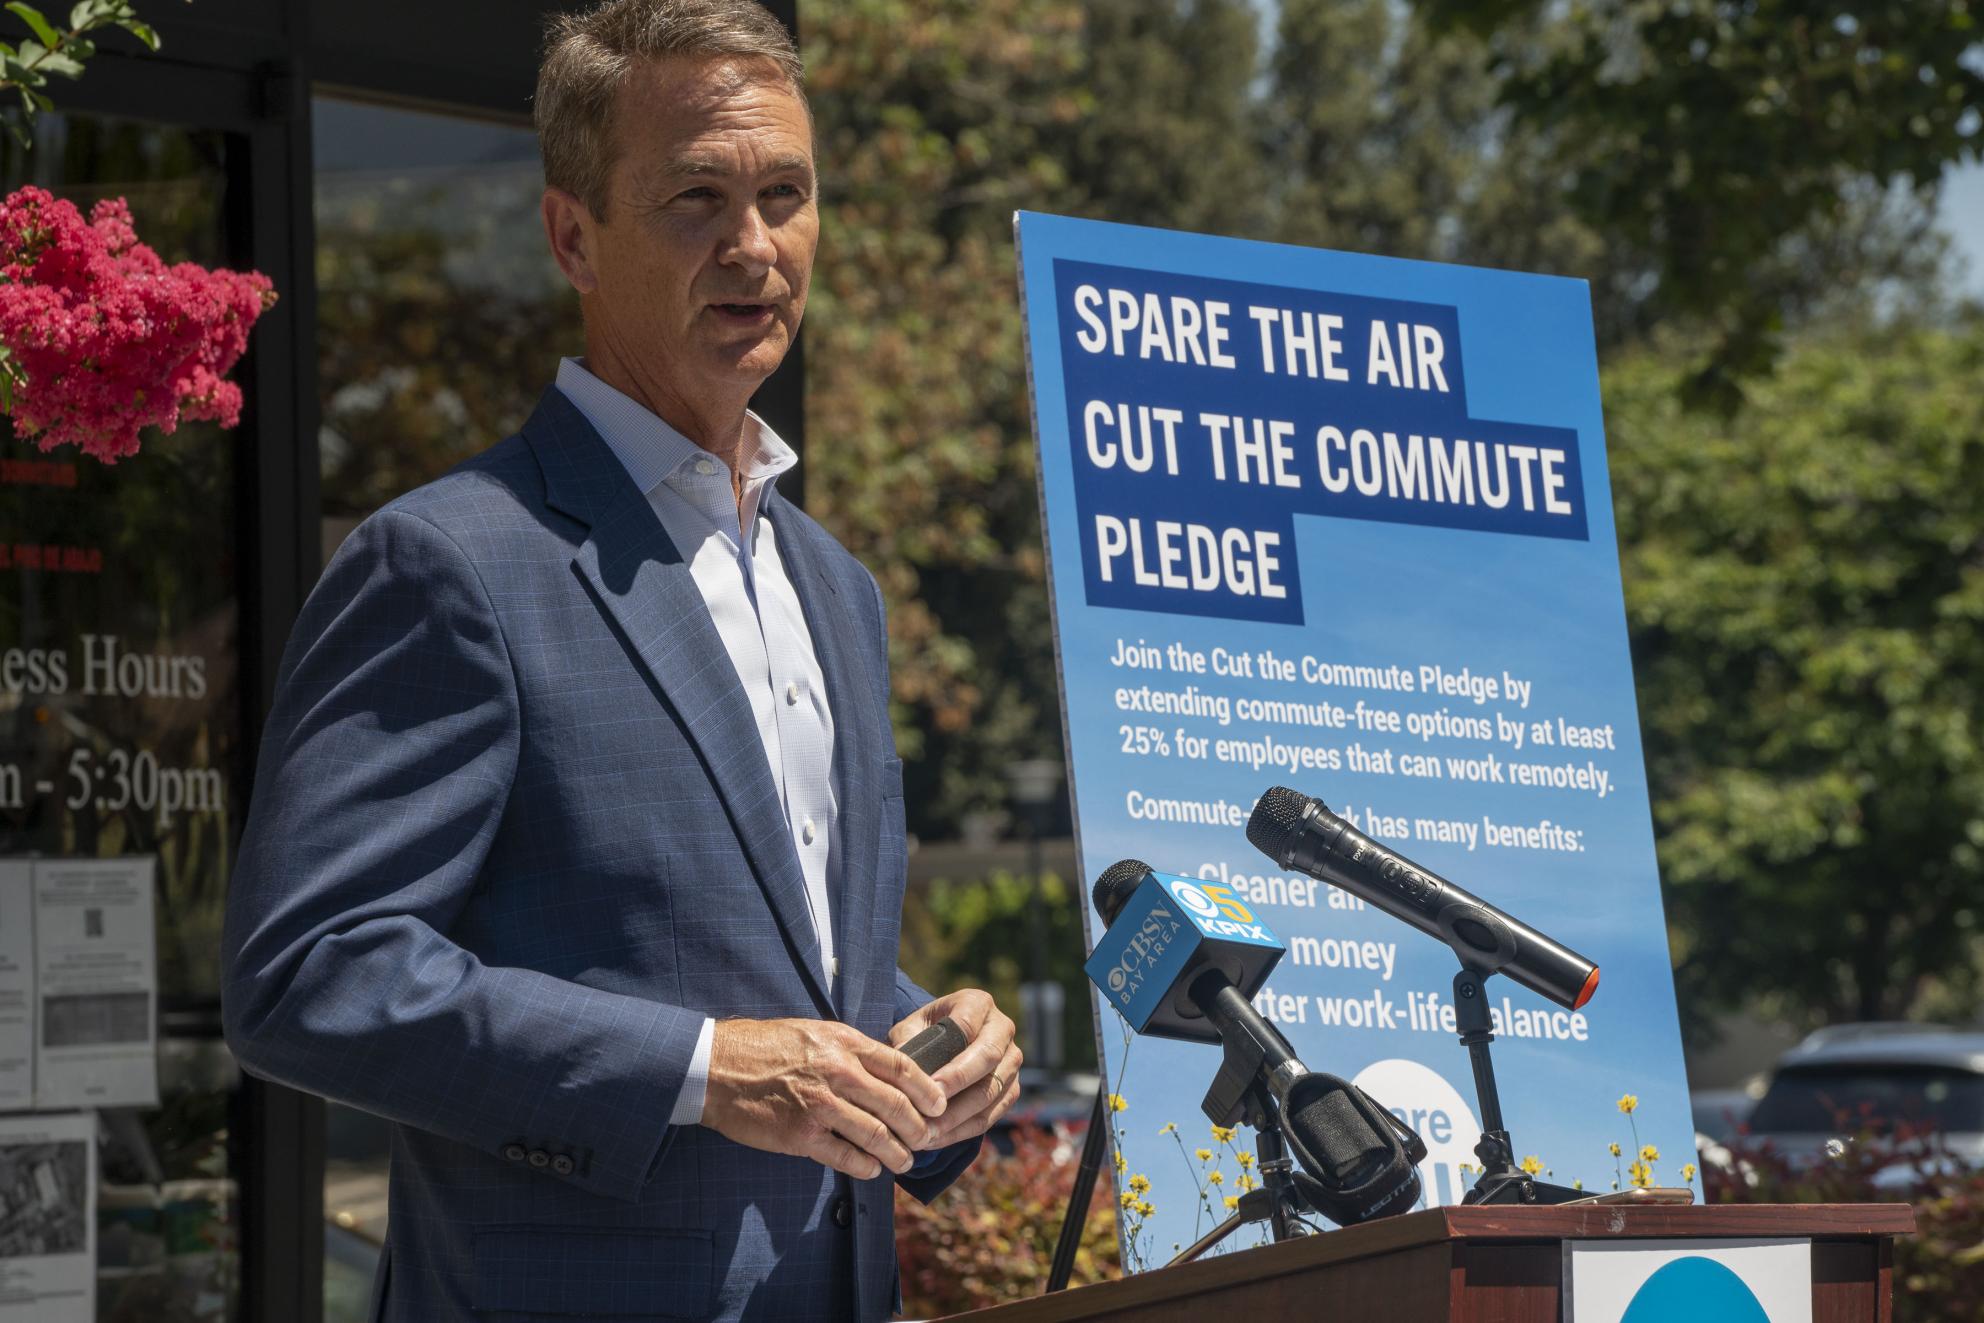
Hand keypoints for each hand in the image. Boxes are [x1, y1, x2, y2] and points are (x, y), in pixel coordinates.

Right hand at [701, 1018, 947, 1179]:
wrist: (717, 1067)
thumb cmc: (765, 1047)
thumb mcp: (814, 1032)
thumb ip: (850, 1049)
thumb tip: (886, 1068)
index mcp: (844, 1043)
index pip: (902, 1067)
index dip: (928, 1090)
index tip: (939, 1105)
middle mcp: (838, 1072)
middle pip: (898, 1105)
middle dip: (918, 1128)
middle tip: (926, 1139)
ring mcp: (820, 1106)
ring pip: (877, 1135)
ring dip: (897, 1154)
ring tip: (903, 1162)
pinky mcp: (801, 1136)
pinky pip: (846, 1157)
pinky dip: (865, 1167)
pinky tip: (871, 1170)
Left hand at [889, 988, 1021, 1148]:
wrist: (946, 1042)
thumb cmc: (924, 1032)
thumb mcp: (912, 1027)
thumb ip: (906, 1041)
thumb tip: (901, 1070)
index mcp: (978, 1003)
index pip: (968, 1028)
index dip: (951, 1060)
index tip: (930, 1087)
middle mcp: (1002, 1028)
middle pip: (988, 1058)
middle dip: (958, 1088)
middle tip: (930, 1113)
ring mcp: (1012, 1060)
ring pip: (992, 1092)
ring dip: (958, 1117)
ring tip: (927, 1133)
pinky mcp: (1012, 1088)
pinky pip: (992, 1114)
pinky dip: (963, 1130)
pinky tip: (936, 1140)